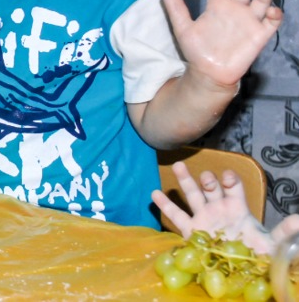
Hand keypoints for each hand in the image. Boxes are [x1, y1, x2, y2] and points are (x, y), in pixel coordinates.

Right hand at [152, 161, 281, 254]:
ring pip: (193, 196)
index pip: (234, 189)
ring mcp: (203, 218)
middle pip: (211, 189)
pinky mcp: (191, 231)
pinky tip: (154, 194)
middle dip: (208, 180)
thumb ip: (284, 231)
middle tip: (205, 176)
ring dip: (186, 181)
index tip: (228, 176)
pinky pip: (176, 216)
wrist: (239, 271)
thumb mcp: (271, 243)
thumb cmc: (255, 253)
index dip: (231, 181)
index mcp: (237, 208)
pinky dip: (166, 205)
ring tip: (178, 165)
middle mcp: (218, 209)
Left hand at [162, 0, 281, 88]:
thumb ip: (176, 9)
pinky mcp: (259, 34)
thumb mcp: (183, 28)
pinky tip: (270, 11)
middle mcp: (234, 9)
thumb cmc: (197, 51)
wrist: (208, 73)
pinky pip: (272, 22)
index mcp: (216, 5)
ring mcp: (248, 20)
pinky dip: (275, 14)